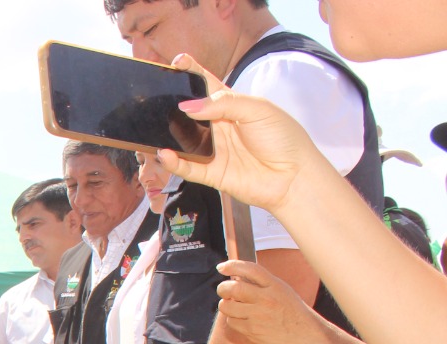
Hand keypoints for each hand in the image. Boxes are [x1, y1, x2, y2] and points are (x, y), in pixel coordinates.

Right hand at [156, 56, 319, 216]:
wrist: (295, 176)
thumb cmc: (283, 139)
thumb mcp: (258, 109)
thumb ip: (225, 103)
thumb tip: (188, 106)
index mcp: (232, 106)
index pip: (207, 86)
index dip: (192, 73)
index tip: (178, 62)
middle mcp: (218, 127)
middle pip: (189, 112)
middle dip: (172, 103)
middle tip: (156, 94)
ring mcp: (213, 150)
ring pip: (182, 140)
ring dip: (167, 133)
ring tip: (153, 124)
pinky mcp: (210, 173)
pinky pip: (186, 167)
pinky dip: (173, 162)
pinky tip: (164, 153)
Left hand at [216, 259, 324, 343]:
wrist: (306, 336)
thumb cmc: (293, 313)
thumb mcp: (283, 291)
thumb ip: (263, 284)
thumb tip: (236, 278)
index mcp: (275, 286)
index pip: (250, 269)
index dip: (232, 266)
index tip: (221, 267)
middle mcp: (266, 299)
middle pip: (233, 288)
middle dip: (222, 288)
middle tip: (223, 290)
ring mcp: (258, 315)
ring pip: (227, 306)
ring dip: (226, 305)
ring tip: (233, 306)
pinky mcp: (252, 331)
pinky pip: (231, 322)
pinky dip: (232, 320)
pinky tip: (242, 320)